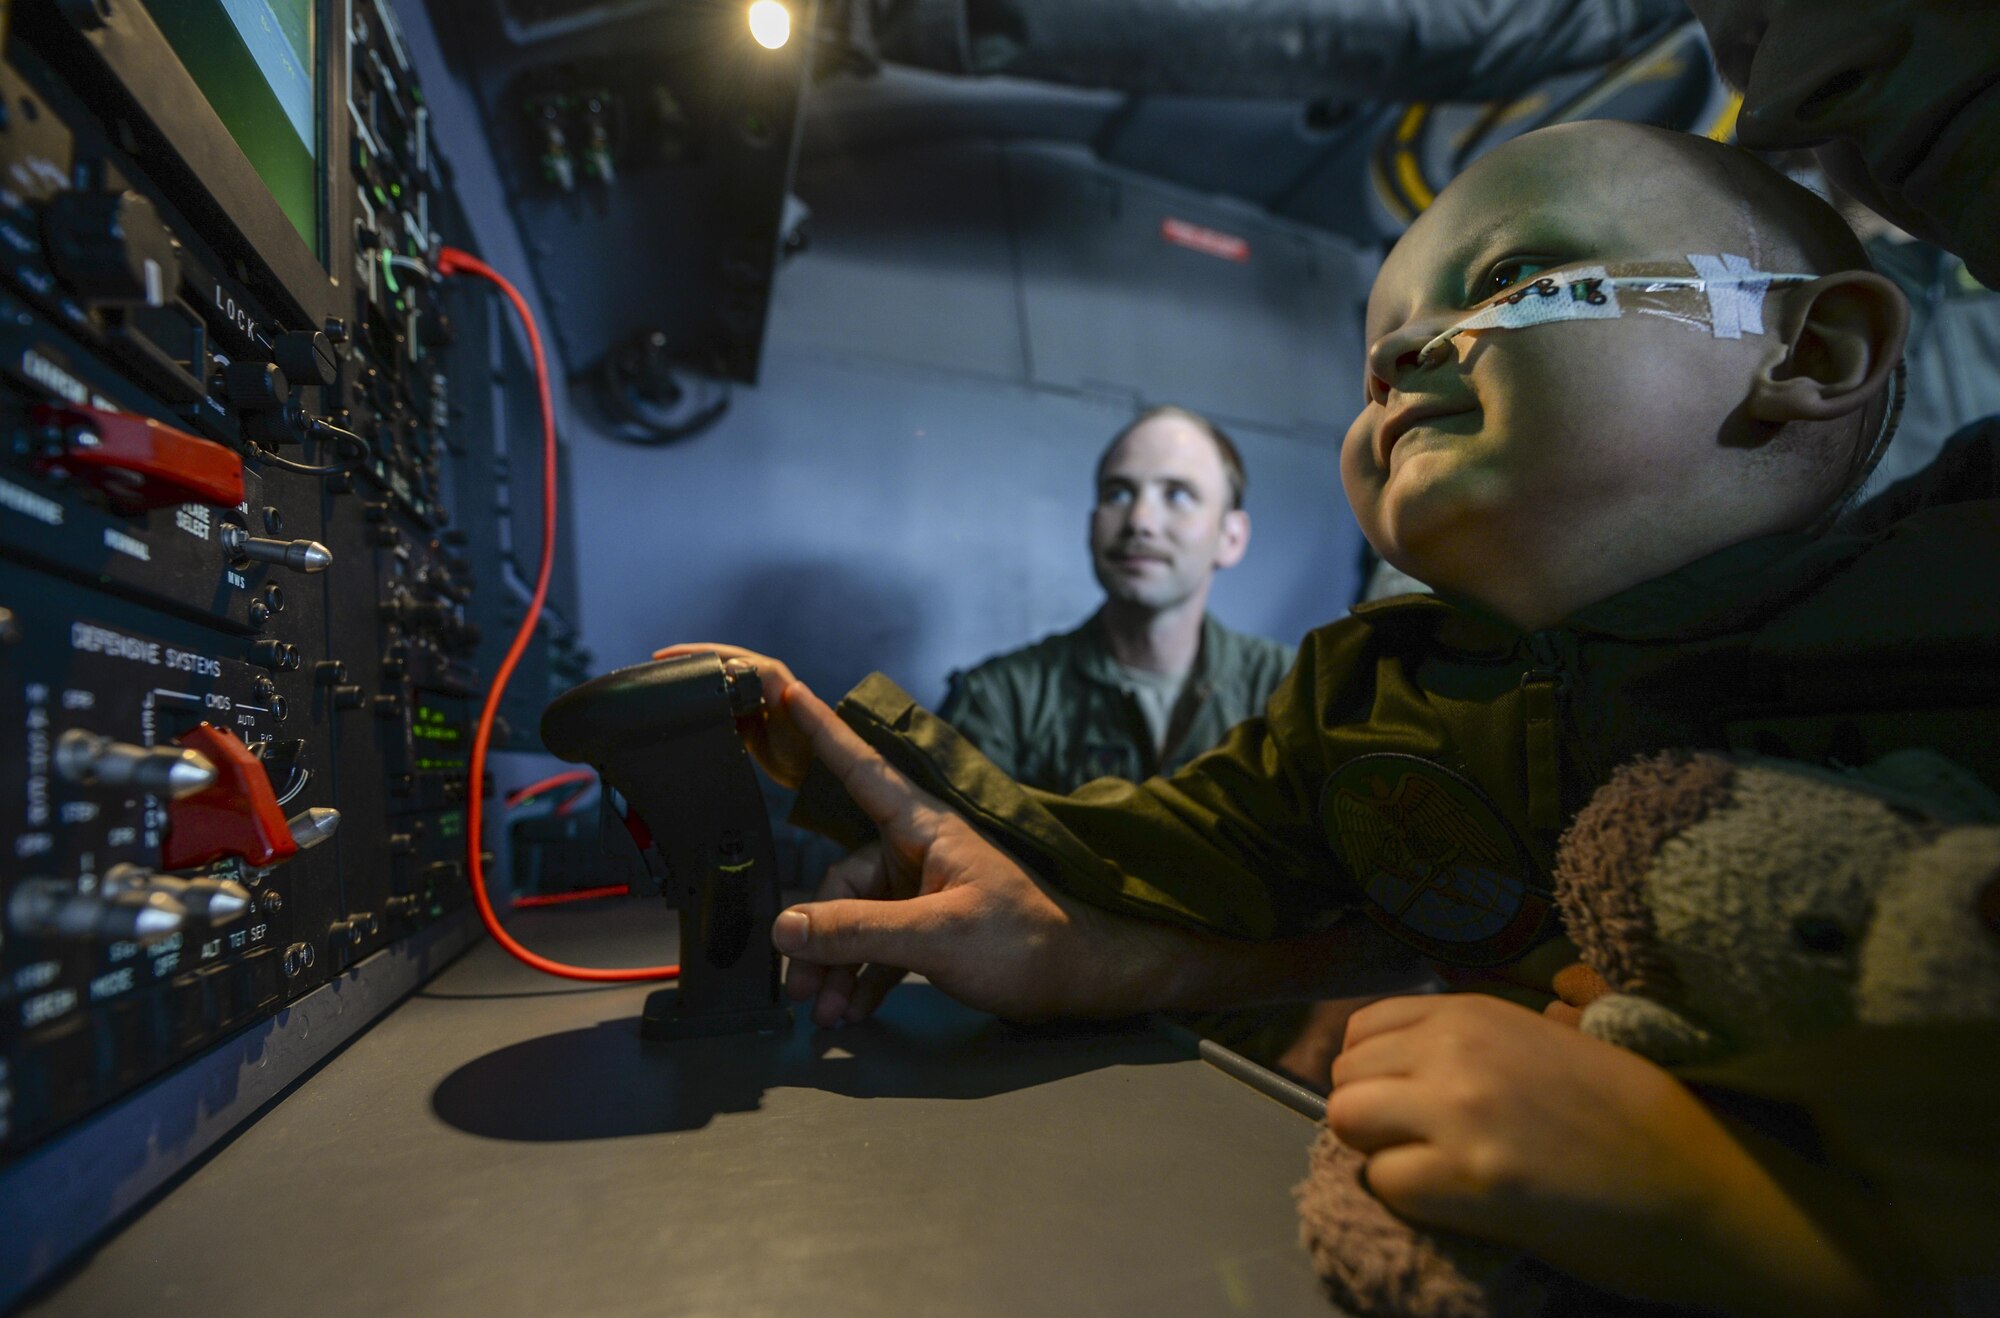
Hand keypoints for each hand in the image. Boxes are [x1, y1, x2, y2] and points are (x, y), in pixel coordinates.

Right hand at [651, 644, 814, 786]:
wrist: (812, 778)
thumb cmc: (805, 744)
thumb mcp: (788, 711)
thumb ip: (771, 684)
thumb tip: (737, 666)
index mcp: (767, 674)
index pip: (723, 655)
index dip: (693, 654)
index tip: (664, 657)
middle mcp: (758, 686)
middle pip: (714, 669)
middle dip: (686, 667)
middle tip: (656, 669)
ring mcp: (751, 706)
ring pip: (715, 690)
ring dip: (692, 688)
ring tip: (665, 689)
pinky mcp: (747, 728)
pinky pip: (719, 713)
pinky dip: (702, 713)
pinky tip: (687, 718)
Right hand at [765, 674, 1185, 1025]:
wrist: (1084, 980)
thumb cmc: (1025, 941)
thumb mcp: (937, 935)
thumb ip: (859, 931)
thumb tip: (786, 929)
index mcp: (925, 828)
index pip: (862, 768)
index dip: (821, 732)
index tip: (784, 690)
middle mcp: (919, 851)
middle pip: (843, 877)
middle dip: (816, 933)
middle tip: (798, 989)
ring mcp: (925, 891)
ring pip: (857, 919)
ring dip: (836, 965)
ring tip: (826, 1012)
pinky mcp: (933, 928)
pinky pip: (880, 945)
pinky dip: (863, 976)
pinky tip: (854, 1010)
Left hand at [1327, 994, 1879, 1315]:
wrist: (1706, 1184)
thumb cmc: (1642, 1117)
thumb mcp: (1553, 1042)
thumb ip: (1480, 1042)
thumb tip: (1416, 1056)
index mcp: (1476, 1012)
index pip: (1364, 1028)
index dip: (1375, 1071)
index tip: (1403, 1101)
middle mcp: (1457, 1049)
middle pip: (1346, 1076)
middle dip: (1371, 1114)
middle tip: (1419, 1146)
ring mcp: (1460, 1111)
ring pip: (1347, 1121)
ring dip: (1379, 1152)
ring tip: (1431, 1173)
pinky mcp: (1470, 1180)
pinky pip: (1383, 1183)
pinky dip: (1408, 1200)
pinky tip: (1456, 1205)